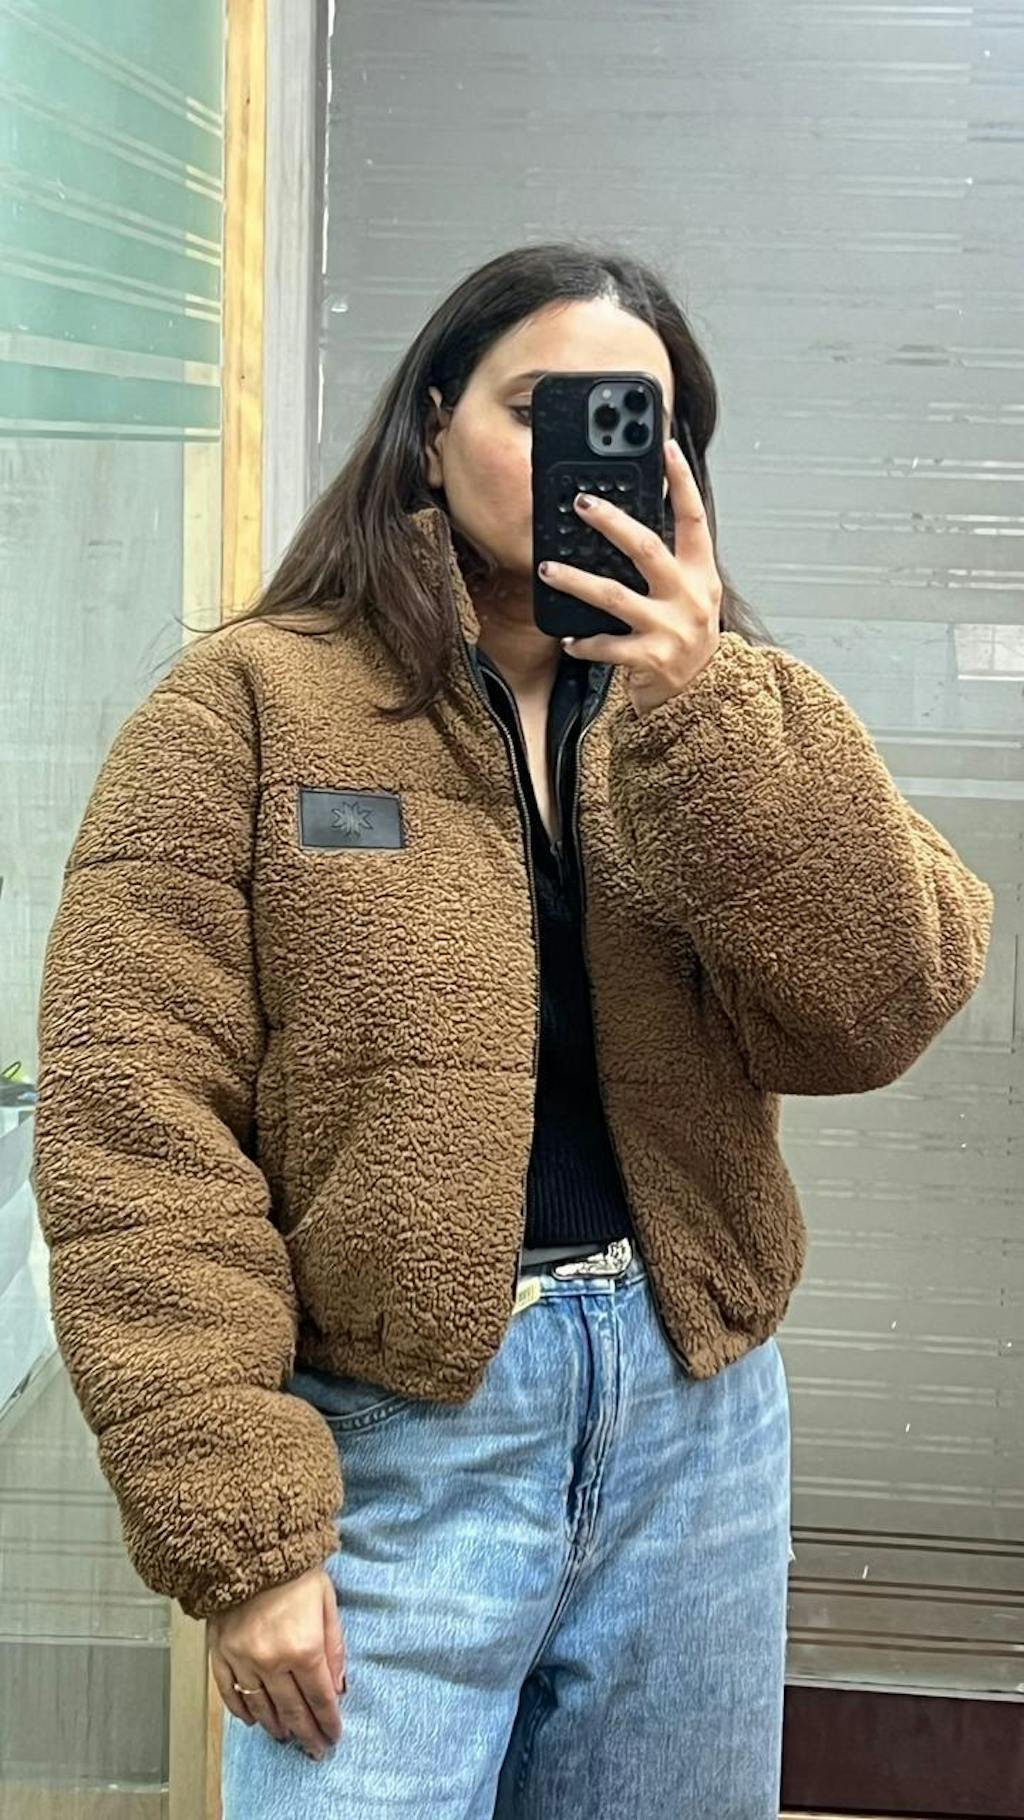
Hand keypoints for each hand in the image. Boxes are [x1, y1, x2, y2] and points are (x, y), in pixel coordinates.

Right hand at [209, 1565, 345, 1759]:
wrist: (250, 1546)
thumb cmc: (294, 1570)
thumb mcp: (327, 1603)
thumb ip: (334, 1647)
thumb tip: (338, 1686)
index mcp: (304, 1648)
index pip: (319, 1698)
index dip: (328, 1722)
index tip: (333, 1737)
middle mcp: (272, 1660)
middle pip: (292, 1711)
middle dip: (306, 1734)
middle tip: (314, 1750)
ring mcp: (243, 1659)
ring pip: (262, 1707)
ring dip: (277, 1726)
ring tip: (288, 1737)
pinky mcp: (220, 1653)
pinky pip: (230, 1692)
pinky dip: (242, 1710)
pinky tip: (253, 1720)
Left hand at [538, 438, 722, 717]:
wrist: (704, 696)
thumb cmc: (688, 639)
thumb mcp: (691, 594)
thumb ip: (670, 562)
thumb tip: (627, 526)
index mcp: (701, 574)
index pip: (694, 517)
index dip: (682, 481)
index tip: (665, 448)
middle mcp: (689, 597)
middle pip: (647, 549)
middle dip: (612, 523)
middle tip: (582, 504)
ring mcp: (670, 629)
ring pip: (614, 596)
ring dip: (576, 580)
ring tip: (548, 568)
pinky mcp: (651, 659)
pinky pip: (607, 646)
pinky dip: (583, 642)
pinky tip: (566, 637)